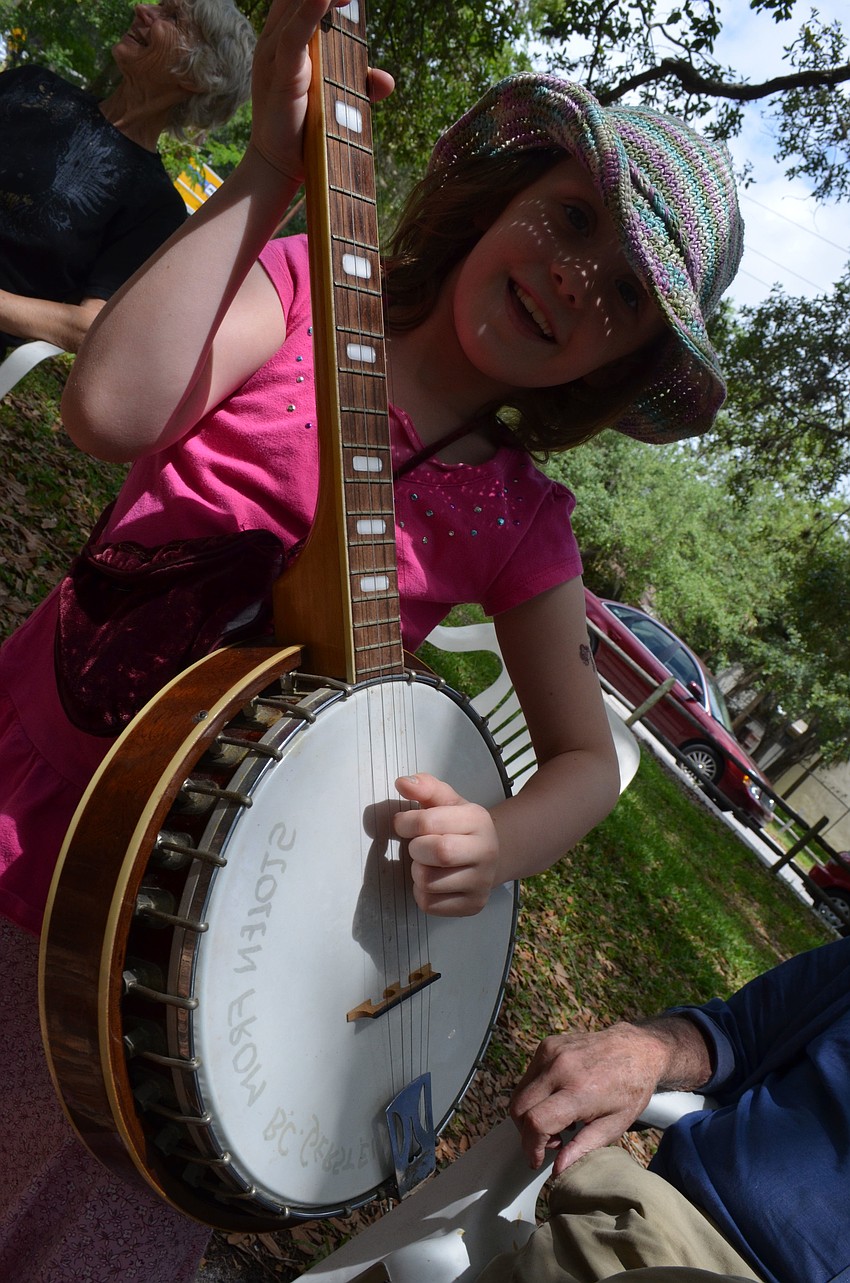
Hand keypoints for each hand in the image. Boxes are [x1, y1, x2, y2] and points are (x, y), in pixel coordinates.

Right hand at [250, 0, 393, 180]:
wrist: (279, 165)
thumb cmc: (304, 129)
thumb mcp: (335, 101)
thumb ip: (359, 85)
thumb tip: (387, 80)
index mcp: (284, 39)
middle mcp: (275, 40)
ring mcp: (275, 55)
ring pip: (296, 7)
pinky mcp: (281, 74)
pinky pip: (295, 37)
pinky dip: (310, 14)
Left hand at [393, 774, 500, 916]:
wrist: (490, 856)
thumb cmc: (460, 827)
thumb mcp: (447, 801)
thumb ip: (425, 788)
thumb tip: (402, 783)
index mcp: (478, 820)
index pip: (430, 822)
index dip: (406, 823)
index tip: (402, 823)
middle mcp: (486, 851)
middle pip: (437, 853)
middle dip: (416, 849)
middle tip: (418, 846)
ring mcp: (482, 882)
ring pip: (429, 882)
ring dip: (417, 872)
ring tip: (428, 864)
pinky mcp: (473, 905)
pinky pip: (430, 905)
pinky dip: (422, 893)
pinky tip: (434, 881)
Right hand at [510, 1025, 665, 1174]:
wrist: (636, 1049)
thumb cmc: (630, 1089)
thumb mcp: (613, 1126)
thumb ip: (582, 1148)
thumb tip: (557, 1170)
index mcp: (579, 1091)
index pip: (536, 1122)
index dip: (531, 1146)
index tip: (537, 1158)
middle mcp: (560, 1068)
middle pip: (519, 1107)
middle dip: (527, 1132)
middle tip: (551, 1141)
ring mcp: (551, 1052)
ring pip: (520, 1091)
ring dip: (529, 1112)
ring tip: (558, 1119)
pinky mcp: (548, 1044)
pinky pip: (529, 1075)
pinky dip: (536, 1093)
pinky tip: (559, 1098)